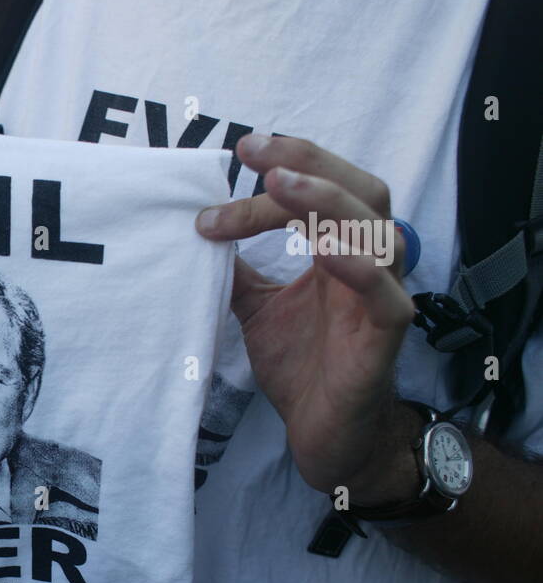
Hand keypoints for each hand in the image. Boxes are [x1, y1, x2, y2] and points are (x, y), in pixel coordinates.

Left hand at [196, 134, 418, 504]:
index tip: (235, 157)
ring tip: (280, 185)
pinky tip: (324, 249)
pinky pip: (385, 294)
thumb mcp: (254, 308)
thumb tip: (195, 233)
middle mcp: (368, 263)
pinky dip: (358, 266)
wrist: (322, 431)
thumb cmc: (300, 364)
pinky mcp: (386, 336)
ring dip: (326, 203)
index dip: (284, 167)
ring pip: (376, 232)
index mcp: (340, 249)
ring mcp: (381, 297)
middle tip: (255, 151)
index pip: (320, 191)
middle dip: (310, 164)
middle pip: (359, 192)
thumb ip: (235, 270)